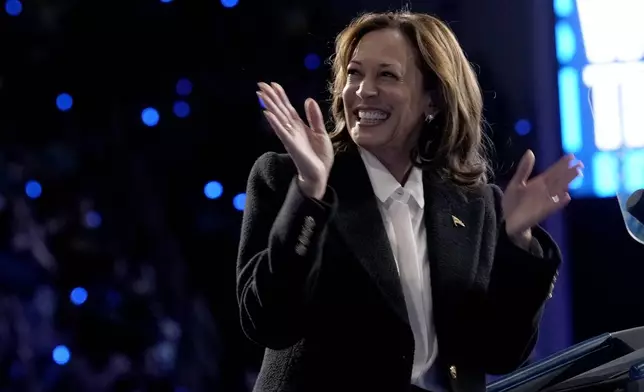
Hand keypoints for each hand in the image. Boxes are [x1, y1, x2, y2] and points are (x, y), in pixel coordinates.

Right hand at [257, 82, 332, 198]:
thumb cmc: (319, 157)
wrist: (320, 175)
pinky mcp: (291, 145)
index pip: (288, 108)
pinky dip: (275, 122)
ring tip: (261, 94)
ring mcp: (290, 137)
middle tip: (260, 84)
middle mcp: (292, 130)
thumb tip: (308, 100)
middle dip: (271, 97)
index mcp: (299, 126)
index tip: (273, 84)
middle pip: (280, 110)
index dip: (281, 96)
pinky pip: (281, 131)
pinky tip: (267, 113)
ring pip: (278, 118)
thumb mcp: (321, 133)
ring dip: (269, 106)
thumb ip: (314, 117)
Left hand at [503, 150, 582, 243]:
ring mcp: (545, 201)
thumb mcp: (516, 183)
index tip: (571, 155)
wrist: (505, 220)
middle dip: (569, 172)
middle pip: (559, 179)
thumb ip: (524, 169)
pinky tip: (567, 196)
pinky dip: (559, 202)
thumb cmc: (512, 202)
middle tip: (580, 163)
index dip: (561, 164)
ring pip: (559, 190)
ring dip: (567, 182)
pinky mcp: (541, 212)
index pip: (553, 172)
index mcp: (538, 183)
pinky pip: (552, 206)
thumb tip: (530, 152)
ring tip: (577, 173)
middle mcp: (544, 191)